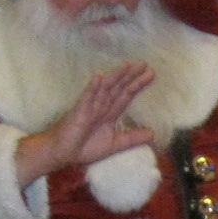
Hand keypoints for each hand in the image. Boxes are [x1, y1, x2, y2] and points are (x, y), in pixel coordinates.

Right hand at [15, 64, 157, 187]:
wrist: (64, 153)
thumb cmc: (86, 147)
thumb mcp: (115, 144)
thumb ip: (132, 138)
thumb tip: (153, 134)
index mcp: (110, 112)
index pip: (126, 95)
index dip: (138, 85)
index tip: (151, 74)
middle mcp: (102, 106)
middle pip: (119, 88)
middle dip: (131, 76)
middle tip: (145, 64)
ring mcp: (90, 107)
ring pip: (105, 89)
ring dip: (116, 77)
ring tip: (127, 65)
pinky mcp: (79, 112)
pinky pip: (87, 98)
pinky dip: (93, 87)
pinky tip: (99, 77)